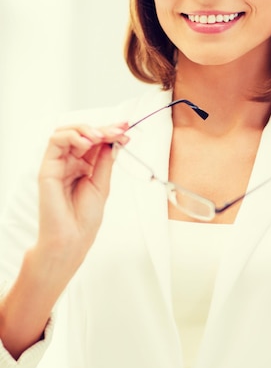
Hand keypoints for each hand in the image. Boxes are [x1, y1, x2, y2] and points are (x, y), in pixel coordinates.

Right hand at [37, 122, 128, 264]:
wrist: (72, 239)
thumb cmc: (85, 218)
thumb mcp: (102, 184)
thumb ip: (105, 161)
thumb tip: (114, 139)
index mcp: (85, 166)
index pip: (96, 141)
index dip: (111, 132)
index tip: (126, 128)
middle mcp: (71, 161)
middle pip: (84, 134)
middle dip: (103, 128)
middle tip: (120, 130)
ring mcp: (59, 163)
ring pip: (68, 132)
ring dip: (87, 129)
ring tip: (102, 136)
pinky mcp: (48, 167)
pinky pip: (55, 141)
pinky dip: (72, 136)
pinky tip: (87, 143)